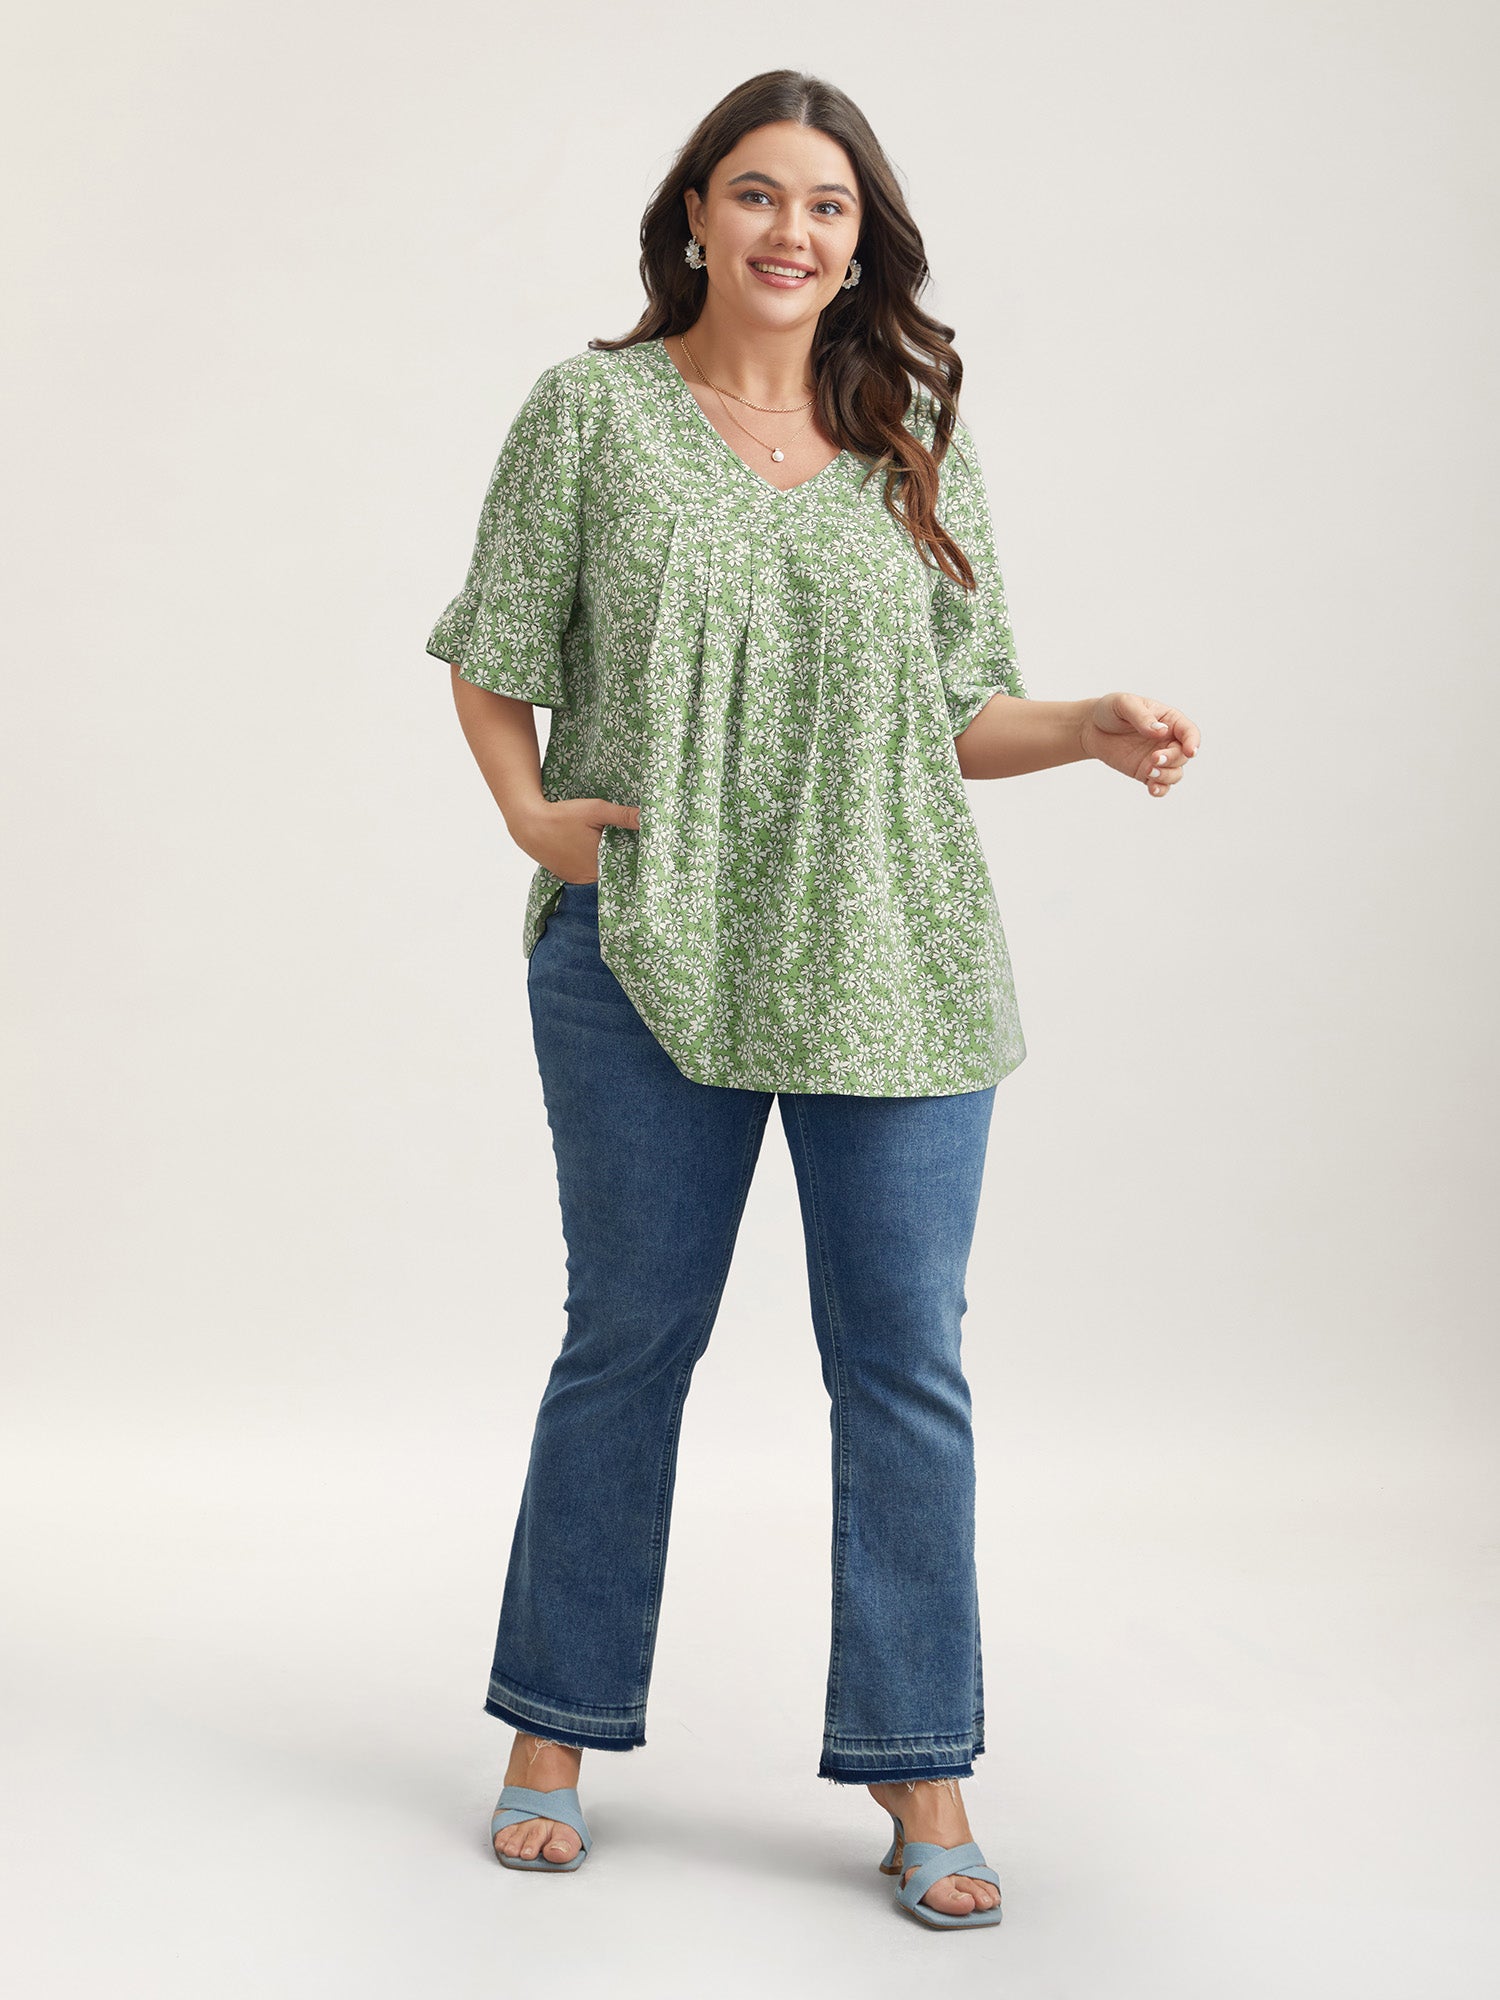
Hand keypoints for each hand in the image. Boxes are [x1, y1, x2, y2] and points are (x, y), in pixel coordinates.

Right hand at [512, 797, 640, 882]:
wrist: (529, 824)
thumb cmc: (562, 816)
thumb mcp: (596, 810)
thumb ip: (623, 815)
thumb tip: (648, 817)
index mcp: (600, 864)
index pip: (628, 866)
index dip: (636, 857)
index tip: (643, 848)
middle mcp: (590, 877)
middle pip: (615, 871)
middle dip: (623, 859)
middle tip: (628, 844)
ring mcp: (578, 879)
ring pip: (602, 873)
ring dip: (607, 862)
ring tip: (612, 847)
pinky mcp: (569, 877)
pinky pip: (588, 874)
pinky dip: (594, 864)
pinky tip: (593, 851)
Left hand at [1079, 693, 1200, 798]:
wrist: (1091, 728)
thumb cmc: (1111, 710)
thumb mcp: (1124, 704)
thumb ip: (1142, 716)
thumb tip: (1161, 731)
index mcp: (1169, 720)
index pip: (1189, 732)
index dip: (1193, 742)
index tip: (1189, 751)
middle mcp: (1168, 740)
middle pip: (1183, 755)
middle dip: (1172, 759)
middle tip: (1154, 759)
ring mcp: (1158, 758)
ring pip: (1175, 773)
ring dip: (1166, 776)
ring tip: (1149, 771)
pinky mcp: (1146, 772)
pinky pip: (1161, 785)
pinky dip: (1160, 789)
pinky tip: (1152, 788)